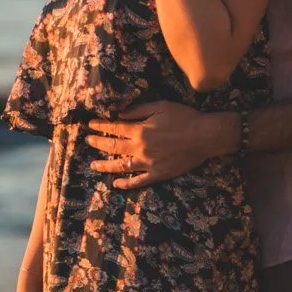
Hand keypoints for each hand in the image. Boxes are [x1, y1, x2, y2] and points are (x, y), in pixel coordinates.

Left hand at [87, 101, 237, 188]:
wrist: (205, 136)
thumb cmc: (184, 117)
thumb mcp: (160, 106)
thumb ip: (138, 110)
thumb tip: (119, 114)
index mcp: (139, 130)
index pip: (113, 128)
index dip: (100, 126)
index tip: (89, 125)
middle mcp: (140, 148)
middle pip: (113, 147)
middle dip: (97, 143)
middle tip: (87, 141)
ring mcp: (148, 164)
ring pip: (121, 166)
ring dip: (105, 166)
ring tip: (93, 165)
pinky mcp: (158, 174)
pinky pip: (138, 182)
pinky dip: (126, 184)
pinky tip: (116, 183)